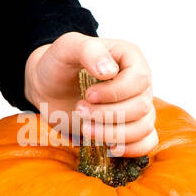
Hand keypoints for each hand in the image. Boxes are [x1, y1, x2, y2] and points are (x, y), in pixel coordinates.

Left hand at [24, 33, 157, 157]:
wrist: (48, 87)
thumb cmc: (59, 63)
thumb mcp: (68, 47)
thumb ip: (90, 51)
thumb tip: (110, 71)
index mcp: (130, 58)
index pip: (139, 79)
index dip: (115, 92)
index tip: (88, 95)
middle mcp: (139, 82)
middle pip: (141, 106)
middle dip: (107, 114)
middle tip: (79, 110)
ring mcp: (138, 106)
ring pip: (143, 127)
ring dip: (113, 133)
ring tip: (85, 128)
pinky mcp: (132, 126)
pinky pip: (147, 142)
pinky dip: (131, 148)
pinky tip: (108, 146)